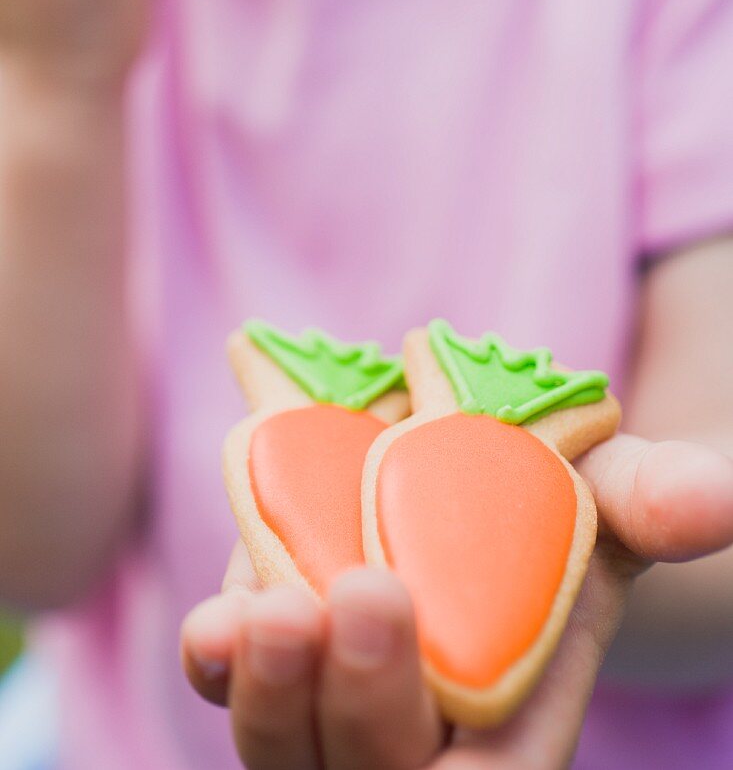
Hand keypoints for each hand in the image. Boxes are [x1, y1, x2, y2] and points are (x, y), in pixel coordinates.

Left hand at [181, 434, 732, 769]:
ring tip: (260, 617)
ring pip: (285, 753)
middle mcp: (415, 729)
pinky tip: (218, 624)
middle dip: (354, 708)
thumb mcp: (609, 493)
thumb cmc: (555, 496)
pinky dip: (218, 664)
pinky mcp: (271, 643)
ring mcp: (328, 693)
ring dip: (269, 699)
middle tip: (351, 600)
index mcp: (513, 720)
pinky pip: (227, 684)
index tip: (436, 637)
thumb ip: (657, 500)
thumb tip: (719, 493)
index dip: (446, 744)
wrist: (462, 464)